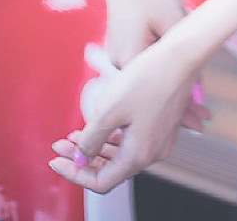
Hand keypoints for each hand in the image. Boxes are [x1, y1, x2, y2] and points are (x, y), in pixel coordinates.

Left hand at [48, 37, 210, 193]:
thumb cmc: (147, 78)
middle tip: (60, 145)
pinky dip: (112, 137)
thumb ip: (91, 139)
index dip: (74, 173)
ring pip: (121, 154)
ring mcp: (160, 139)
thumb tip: (80, 158)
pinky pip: (133, 140)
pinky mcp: (163, 123)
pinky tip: (100, 124)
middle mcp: (152, 153)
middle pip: (110, 168)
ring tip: (74, 135)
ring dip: (96, 147)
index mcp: (138, 155)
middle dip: (82, 159)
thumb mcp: (109, 109)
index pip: (100, 181)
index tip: (55, 160)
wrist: (181, 55)